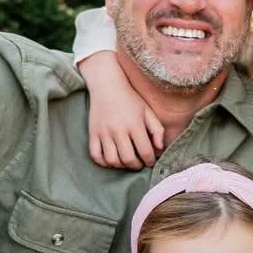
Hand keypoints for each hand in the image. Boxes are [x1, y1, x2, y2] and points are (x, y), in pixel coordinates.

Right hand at [80, 52, 166, 168]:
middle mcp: (118, 130)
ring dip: (121, 166)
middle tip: (139, 163)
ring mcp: (103, 133)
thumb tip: (159, 149)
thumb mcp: (148, 111)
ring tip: (126, 161)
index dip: (150, 160)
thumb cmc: (130, 99)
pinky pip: (95, 156)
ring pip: (112, 160)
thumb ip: (157, 130)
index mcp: (134, 124)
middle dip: (136, 166)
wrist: (107, 85)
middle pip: (128, 159)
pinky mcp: (92, 134)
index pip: (145, 151)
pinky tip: (112, 159)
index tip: (150, 161)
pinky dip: (104, 162)